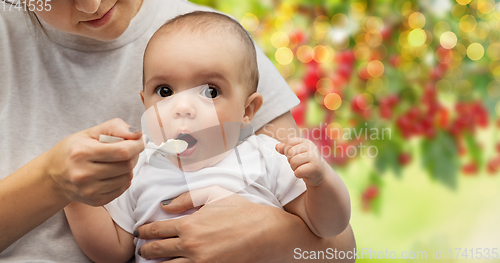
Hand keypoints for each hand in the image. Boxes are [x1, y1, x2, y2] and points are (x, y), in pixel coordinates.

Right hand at [44, 118, 143, 205]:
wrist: (52, 177)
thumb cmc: (73, 150)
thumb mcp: (90, 132)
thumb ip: (115, 127)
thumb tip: (139, 134)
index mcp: (82, 152)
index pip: (122, 151)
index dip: (137, 145)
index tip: (141, 140)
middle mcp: (84, 174)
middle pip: (126, 165)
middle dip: (133, 155)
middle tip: (128, 150)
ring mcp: (89, 190)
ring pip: (127, 178)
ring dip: (128, 168)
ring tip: (117, 161)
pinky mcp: (95, 200)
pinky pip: (122, 189)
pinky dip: (123, 179)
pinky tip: (112, 173)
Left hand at [135, 186, 288, 261]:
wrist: (266, 232)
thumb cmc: (242, 212)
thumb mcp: (215, 195)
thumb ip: (187, 198)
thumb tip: (165, 205)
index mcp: (189, 224)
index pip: (157, 230)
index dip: (145, 231)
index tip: (140, 232)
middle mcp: (190, 246)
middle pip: (157, 251)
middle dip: (146, 250)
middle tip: (142, 250)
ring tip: (155, 262)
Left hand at [275, 137, 326, 185]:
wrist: (319, 174)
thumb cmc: (305, 162)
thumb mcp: (295, 153)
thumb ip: (285, 149)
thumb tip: (276, 146)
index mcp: (306, 142)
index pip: (289, 142)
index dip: (287, 151)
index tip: (295, 156)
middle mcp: (311, 147)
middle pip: (290, 153)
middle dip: (291, 160)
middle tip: (299, 164)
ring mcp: (314, 157)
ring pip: (293, 162)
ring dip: (294, 168)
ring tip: (301, 168)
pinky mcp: (315, 167)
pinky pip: (298, 171)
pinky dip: (298, 174)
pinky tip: (304, 173)